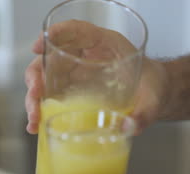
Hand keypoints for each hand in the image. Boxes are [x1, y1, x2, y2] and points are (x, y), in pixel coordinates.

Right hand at [25, 20, 167, 133]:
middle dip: (37, 77)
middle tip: (34, 97)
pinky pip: (51, 95)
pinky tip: (37, 126)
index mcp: (106, 45)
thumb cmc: (155, 88)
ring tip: (34, 120)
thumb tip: (128, 127)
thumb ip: (145, 113)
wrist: (155, 96)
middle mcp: (86, 56)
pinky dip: (41, 109)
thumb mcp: (154, 99)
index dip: (56, 34)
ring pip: (46, 78)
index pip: (77, 30)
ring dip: (34, 97)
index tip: (39, 45)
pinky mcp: (73, 90)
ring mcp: (77, 73)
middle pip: (52, 58)